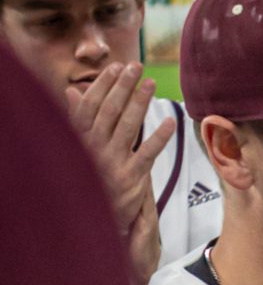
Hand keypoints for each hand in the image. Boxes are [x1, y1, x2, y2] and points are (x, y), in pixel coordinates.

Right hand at [71, 62, 171, 229]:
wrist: (92, 218)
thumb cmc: (88, 177)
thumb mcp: (78, 148)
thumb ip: (76, 120)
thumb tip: (71, 92)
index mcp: (79, 140)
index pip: (90, 105)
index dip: (104, 84)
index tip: (116, 67)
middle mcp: (93, 149)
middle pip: (110, 110)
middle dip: (124, 86)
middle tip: (137, 66)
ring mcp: (112, 163)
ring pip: (128, 126)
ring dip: (140, 103)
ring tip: (152, 84)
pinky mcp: (131, 180)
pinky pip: (147, 154)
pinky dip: (159, 137)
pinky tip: (170, 121)